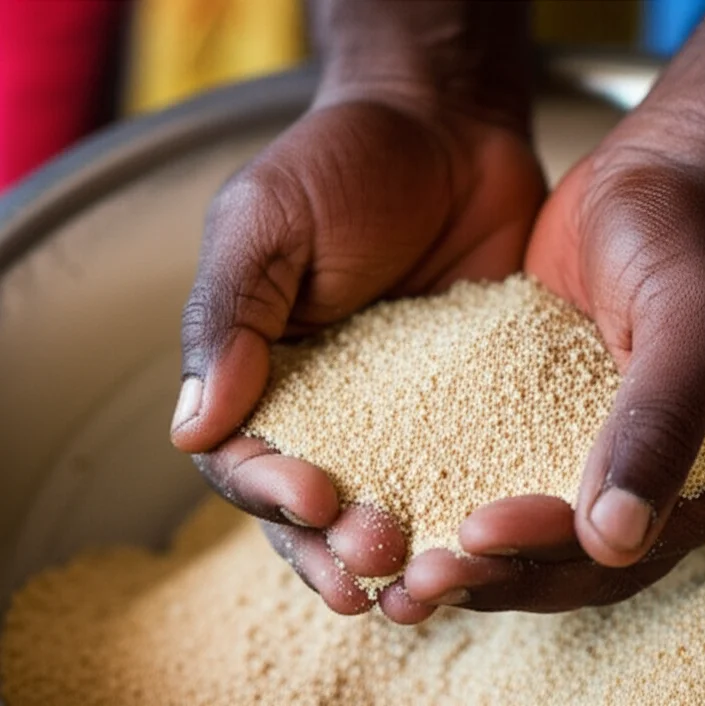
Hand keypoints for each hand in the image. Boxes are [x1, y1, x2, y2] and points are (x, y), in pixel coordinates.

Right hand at [170, 93, 544, 621]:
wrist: (448, 127)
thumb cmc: (345, 160)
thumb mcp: (266, 223)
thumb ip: (230, 318)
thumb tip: (193, 427)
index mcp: (264, 375)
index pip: (246, 461)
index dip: (271, 494)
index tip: (315, 499)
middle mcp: (331, 409)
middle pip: (318, 511)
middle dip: (337, 547)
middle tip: (376, 560)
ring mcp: (406, 413)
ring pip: (394, 506)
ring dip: (404, 553)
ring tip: (428, 581)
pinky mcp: (476, 404)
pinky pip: (473, 468)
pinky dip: (475, 511)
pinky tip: (494, 540)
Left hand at [402, 110, 704, 612]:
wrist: (671, 160)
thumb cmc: (702, 222)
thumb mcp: (693, 316)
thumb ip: (661, 423)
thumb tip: (616, 540)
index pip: (646, 537)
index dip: (560, 549)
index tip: (479, 533)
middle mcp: (681, 475)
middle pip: (589, 555)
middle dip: (505, 573)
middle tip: (420, 581)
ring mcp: (617, 451)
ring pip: (545, 529)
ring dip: (475, 555)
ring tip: (396, 572)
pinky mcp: (560, 419)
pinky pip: (513, 472)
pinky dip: (462, 494)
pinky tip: (400, 510)